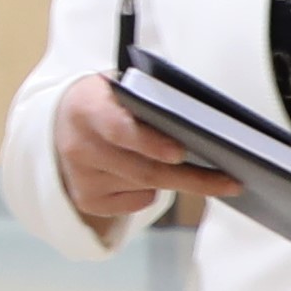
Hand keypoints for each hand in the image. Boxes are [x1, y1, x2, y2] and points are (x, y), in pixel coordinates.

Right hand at [50, 70, 235, 231]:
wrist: (60, 121)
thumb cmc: (107, 101)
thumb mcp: (119, 88)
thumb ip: (149, 103)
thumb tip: (201, 129)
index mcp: (86, 108)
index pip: (119, 128)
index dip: (150, 142)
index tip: (181, 152)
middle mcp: (79, 146)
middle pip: (144, 170)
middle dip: (192, 178)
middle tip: (230, 182)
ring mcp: (81, 178)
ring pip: (146, 186)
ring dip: (174, 178)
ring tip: (201, 169)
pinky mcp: (87, 201)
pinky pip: (137, 201)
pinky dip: (151, 189)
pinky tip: (145, 172)